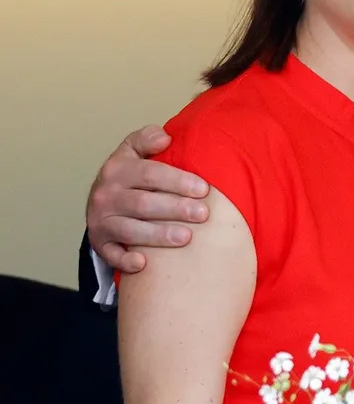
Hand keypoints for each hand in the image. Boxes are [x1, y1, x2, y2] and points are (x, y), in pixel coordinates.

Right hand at [86, 126, 210, 273]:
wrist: (100, 200)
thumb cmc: (129, 174)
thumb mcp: (133, 150)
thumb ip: (147, 139)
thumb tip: (164, 138)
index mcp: (117, 169)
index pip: (150, 174)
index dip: (178, 181)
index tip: (204, 189)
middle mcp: (105, 195)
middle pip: (143, 203)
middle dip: (176, 209)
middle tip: (203, 214)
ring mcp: (100, 221)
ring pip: (130, 230)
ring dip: (159, 235)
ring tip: (187, 237)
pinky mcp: (99, 243)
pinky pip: (110, 254)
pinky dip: (125, 261)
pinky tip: (144, 264)